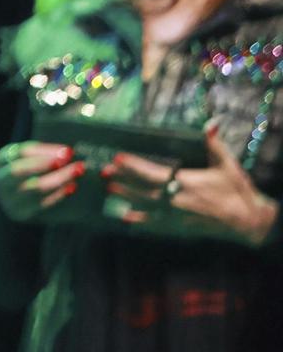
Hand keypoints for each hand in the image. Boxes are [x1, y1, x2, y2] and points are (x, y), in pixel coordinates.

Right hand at [0, 140, 87, 222]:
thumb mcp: (32, 158)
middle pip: (19, 170)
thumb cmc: (31, 171)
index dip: (45, 151)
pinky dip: (58, 194)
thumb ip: (45, 154)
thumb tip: (66, 153)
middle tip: (69, 160)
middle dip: (45, 164)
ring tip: (78, 171)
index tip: (68, 151)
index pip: (22, 152)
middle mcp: (1, 180)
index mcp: (2, 160)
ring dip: (58, 178)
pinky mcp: (21, 213)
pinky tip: (72, 187)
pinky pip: (42, 203)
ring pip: (34, 188)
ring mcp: (9, 199)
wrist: (21, 199)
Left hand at [101, 119, 279, 245]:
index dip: (134, 165)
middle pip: (144, 189)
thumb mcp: (227, 165)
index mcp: (187, 183)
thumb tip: (210, 125)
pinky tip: (126, 218)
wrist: (247, 220)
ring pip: (146, 206)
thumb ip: (215, 145)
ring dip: (127, 197)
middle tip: (105, 173)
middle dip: (124, 180)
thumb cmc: (237, 190)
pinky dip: (140, 221)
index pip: (154, 172)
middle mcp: (178, 200)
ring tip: (110, 190)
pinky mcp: (180, 227)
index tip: (118, 157)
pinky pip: (155, 224)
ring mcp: (177, 216)